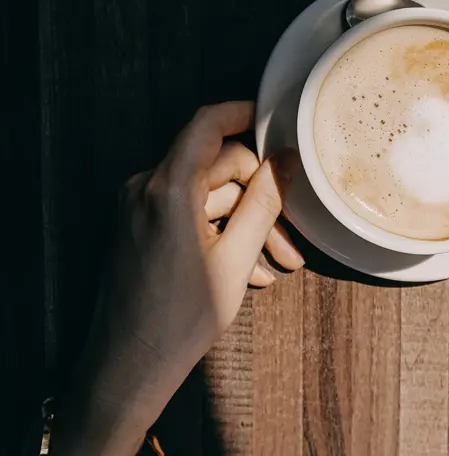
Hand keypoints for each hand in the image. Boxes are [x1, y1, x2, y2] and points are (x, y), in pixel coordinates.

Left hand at [54, 101, 302, 454]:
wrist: (128, 365)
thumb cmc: (181, 317)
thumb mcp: (235, 259)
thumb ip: (263, 203)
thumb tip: (285, 162)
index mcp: (168, 189)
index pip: (206, 125)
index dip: (242, 114)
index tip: (272, 119)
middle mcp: (146, 189)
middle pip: (216, 167)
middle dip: (258, 198)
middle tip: (290, 239)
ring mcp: (138, 208)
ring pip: (206, 196)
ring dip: (244, 223)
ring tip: (274, 264)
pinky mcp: (138, 226)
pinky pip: (188, 213)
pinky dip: (219, 232)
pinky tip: (248, 269)